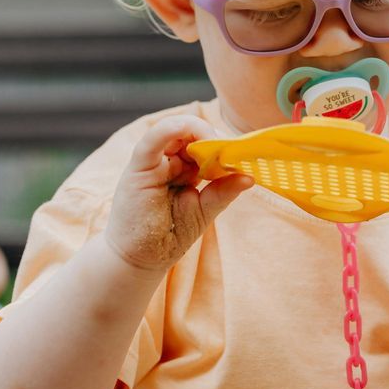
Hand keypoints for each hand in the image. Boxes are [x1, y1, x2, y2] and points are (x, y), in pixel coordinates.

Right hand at [104, 116, 252, 272]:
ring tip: (215, 142)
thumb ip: (222, 191)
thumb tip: (249, 177)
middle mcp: (167, 161)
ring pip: (174, 128)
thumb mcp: (203, 210)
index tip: (241, 152)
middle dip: (213, 136)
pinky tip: (188, 129)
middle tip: (231, 147)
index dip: (222, 144)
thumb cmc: (169, 235)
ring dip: (198, 130)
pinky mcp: (139, 167)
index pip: (204, 144)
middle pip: (191, 133)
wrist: (141, 259)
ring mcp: (153, 162)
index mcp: (183, 168)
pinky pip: (153, 139)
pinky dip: (170, 129)